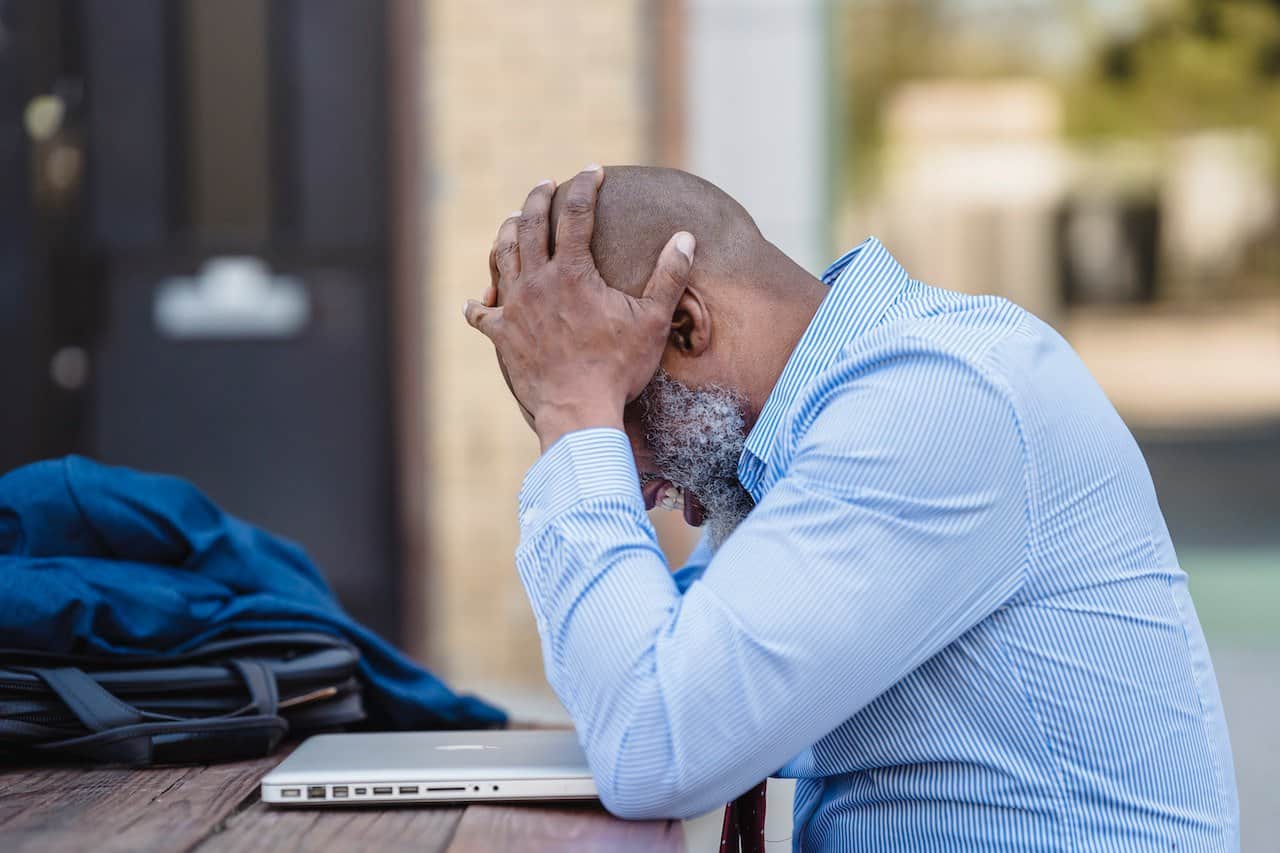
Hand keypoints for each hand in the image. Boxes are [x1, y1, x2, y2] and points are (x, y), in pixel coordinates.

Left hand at [465, 166, 694, 451]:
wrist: (578, 410)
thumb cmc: (618, 367)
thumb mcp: (653, 320)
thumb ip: (669, 275)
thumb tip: (686, 237)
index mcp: (572, 272)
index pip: (576, 213)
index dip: (585, 187)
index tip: (593, 171)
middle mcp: (537, 282)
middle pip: (529, 225)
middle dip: (538, 198)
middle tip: (546, 184)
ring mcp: (515, 308)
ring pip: (502, 257)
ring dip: (506, 233)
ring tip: (511, 220)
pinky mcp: (502, 337)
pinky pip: (482, 315)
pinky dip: (478, 305)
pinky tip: (474, 301)